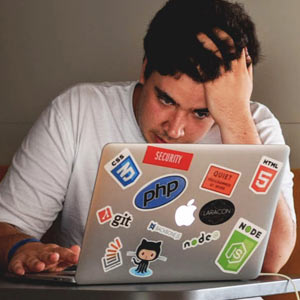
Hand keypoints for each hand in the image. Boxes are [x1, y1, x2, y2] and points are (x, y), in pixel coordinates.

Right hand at [8, 242, 79, 274]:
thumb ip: (68, 254)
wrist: (26, 249)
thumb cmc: (46, 255)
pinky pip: (17, 265)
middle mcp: (42, 253)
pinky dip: (18, 268)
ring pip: (33, 260)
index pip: (62, 252)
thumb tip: (78, 250)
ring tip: (40, 267)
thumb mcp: (58, 254)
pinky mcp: (18, 261)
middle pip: (47, 254)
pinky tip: (21, 272)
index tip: (76, 258)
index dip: (69, 255)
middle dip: (51, 256)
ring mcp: (30, 257)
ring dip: (36, 263)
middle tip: (56, 257)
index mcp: (53, 251)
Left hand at [198, 29, 258, 143]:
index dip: (229, 37)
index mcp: (241, 69)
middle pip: (226, 47)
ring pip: (214, 55)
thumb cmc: (239, 103)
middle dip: (217, 36)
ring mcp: (222, 77)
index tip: (220, 32)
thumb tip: (247, 59)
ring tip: (197, 38)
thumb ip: (247, 70)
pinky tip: (190, 56)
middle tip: (207, 31)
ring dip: (205, 45)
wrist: (234, 117)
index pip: (237, 47)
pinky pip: (203, 69)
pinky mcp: (212, 85)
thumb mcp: (247, 84)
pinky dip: (197, 61)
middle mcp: (233, 71)